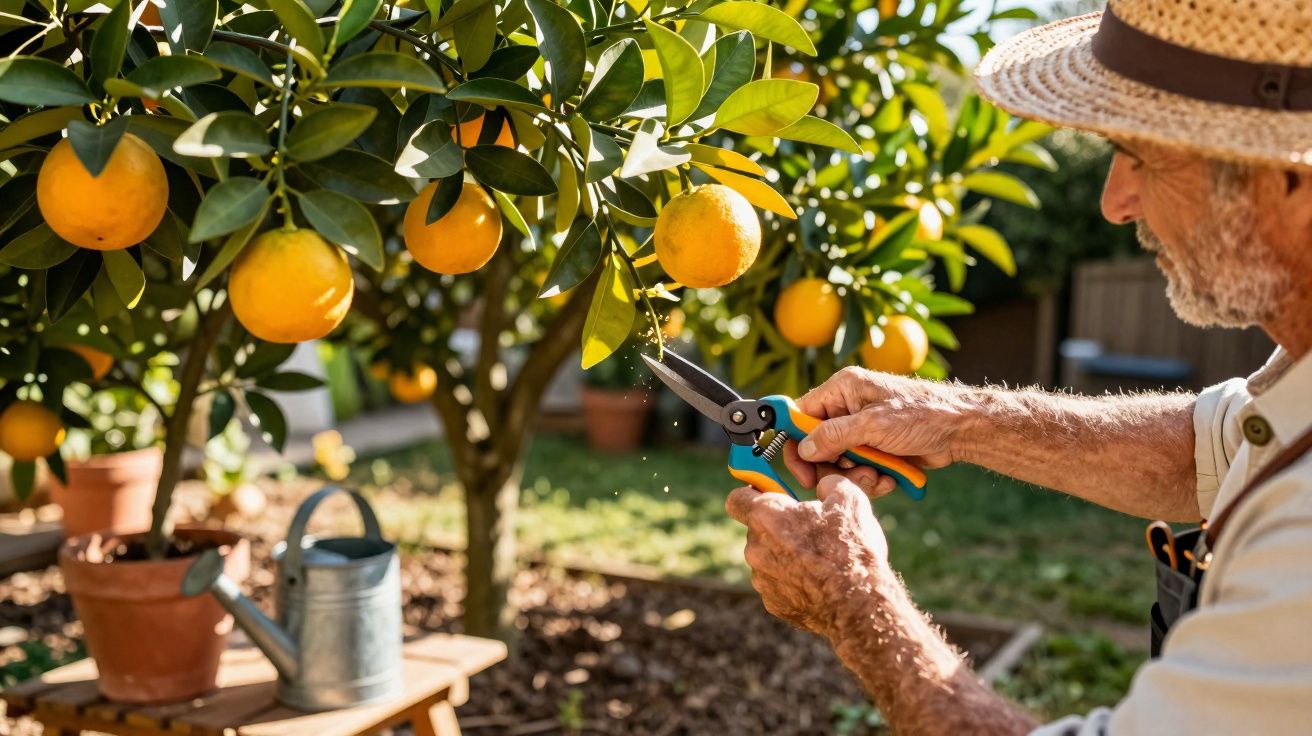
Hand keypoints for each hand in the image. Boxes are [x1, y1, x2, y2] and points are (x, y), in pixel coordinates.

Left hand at [726, 475, 892, 639]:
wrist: (859, 605)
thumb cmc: (851, 549)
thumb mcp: (848, 500)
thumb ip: (827, 484)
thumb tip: (823, 486)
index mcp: (766, 517)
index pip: (737, 499)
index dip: (751, 494)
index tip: (769, 496)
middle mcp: (755, 548)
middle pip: (758, 530)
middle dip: (780, 528)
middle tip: (812, 531)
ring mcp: (762, 579)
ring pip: (769, 559)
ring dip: (787, 556)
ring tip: (822, 561)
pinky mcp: (773, 603)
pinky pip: (778, 584)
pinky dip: (794, 582)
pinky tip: (820, 584)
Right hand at [783, 367, 969, 496]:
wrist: (961, 431)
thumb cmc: (922, 414)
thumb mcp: (875, 424)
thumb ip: (835, 435)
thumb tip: (804, 448)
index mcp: (842, 390)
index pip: (800, 415)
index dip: (795, 443)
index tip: (801, 471)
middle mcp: (847, 409)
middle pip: (816, 446)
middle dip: (832, 467)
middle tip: (851, 476)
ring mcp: (860, 431)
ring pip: (837, 464)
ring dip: (855, 476)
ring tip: (878, 476)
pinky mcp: (874, 450)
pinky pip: (857, 471)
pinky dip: (871, 480)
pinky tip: (889, 478)